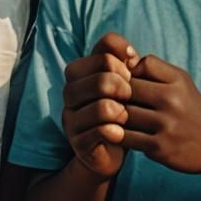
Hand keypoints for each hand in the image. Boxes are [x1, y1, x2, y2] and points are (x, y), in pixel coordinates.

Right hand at [62, 32, 137, 180]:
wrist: (111, 149)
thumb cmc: (120, 109)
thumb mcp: (124, 82)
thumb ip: (124, 61)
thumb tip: (129, 52)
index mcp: (79, 71)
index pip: (102, 52)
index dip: (122, 62)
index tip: (130, 74)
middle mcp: (70, 92)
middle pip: (100, 79)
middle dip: (123, 87)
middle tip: (130, 97)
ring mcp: (71, 118)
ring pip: (101, 107)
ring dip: (121, 111)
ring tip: (126, 116)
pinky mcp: (78, 142)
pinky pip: (100, 132)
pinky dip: (116, 131)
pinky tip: (121, 133)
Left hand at [120, 54, 200, 175]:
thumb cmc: (190, 109)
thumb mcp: (181, 82)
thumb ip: (154, 69)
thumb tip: (122, 62)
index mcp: (177, 81)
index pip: (142, 64)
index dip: (133, 71)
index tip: (130, 81)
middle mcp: (172, 101)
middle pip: (128, 88)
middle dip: (118, 94)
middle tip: (115, 100)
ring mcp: (166, 125)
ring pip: (124, 113)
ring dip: (116, 115)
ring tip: (116, 116)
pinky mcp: (160, 148)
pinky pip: (126, 137)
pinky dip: (119, 135)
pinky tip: (121, 133)